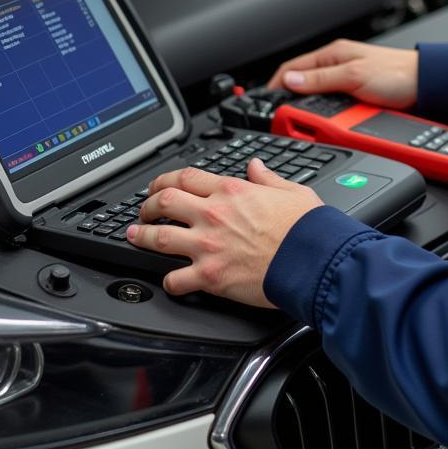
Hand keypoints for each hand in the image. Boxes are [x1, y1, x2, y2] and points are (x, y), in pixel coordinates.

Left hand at [126, 160, 322, 304]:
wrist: (312, 259)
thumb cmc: (306, 227)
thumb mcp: (291, 190)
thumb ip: (267, 178)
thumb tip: (256, 167)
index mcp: (232, 191)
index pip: (186, 177)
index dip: (165, 180)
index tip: (160, 186)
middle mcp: (214, 214)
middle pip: (164, 201)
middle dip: (148, 205)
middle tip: (144, 211)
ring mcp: (208, 246)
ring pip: (158, 237)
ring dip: (142, 236)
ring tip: (135, 236)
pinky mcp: (210, 276)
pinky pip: (176, 279)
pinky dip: (169, 281)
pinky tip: (169, 280)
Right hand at [266, 38, 418, 108]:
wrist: (426, 87)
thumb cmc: (397, 73)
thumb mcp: (354, 76)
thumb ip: (321, 80)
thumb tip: (290, 81)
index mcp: (332, 55)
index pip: (292, 68)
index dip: (276, 85)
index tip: (267, 104)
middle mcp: (336, 67)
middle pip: (303, 87)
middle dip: (294, 103)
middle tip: (286, 119)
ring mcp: (345, 82)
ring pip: (318, 101)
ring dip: (314, 113)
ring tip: (309, 123)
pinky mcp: (355, 97)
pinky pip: (335, 109)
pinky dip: (330, 118)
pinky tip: (331, 124)